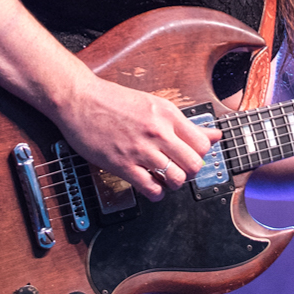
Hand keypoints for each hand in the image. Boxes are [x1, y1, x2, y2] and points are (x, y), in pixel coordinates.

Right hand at [50, 74, 219, 199]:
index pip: (203, 144)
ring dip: (174, 183)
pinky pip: (151, 189)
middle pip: (194, 165)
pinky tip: (151, 185)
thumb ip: (184, 123)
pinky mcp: (123, 165)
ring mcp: (141, 149)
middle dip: (190, 172)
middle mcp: (158, 132)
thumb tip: (214, 134)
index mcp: (167, 114)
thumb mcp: (154, 104)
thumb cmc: (112, 100)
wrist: (79, 100)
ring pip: (176, 179)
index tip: (191, 156)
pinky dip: (156, 193)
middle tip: (180, 169)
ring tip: (165, 178)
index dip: (201, 155)